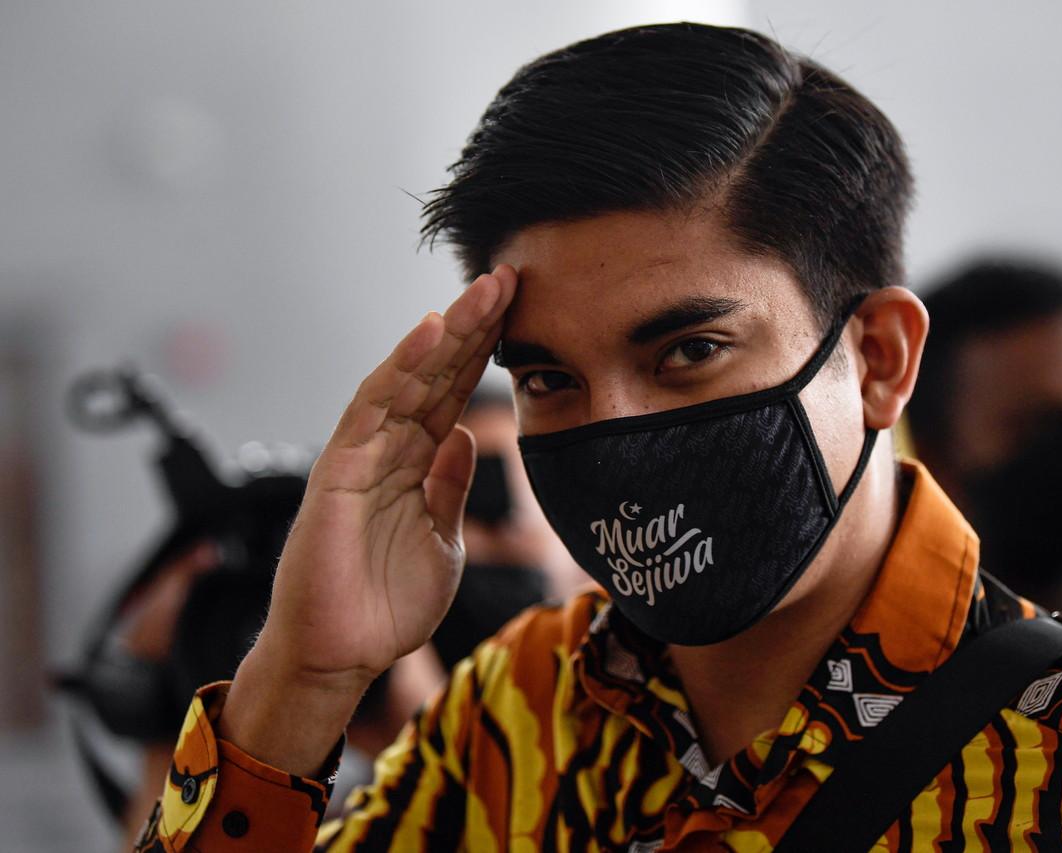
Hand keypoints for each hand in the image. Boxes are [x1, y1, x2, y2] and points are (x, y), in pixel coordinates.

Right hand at [221, 265, 516, 773]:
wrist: (341, 657)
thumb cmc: (384, 605)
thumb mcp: (441, 539)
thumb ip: (450, 486)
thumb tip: (468, 437)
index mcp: (414, 464)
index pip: (453, 393)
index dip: (484, 351)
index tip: (521, 310)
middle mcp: (388, 450)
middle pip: (434, 375)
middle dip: (471, 327)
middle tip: (509, 277)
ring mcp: (361, 456)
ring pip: (407, 378)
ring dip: (444, 332)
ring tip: (482, 290)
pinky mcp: (338, 471)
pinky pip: (372, 408)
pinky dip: (400, 367)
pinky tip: (428, 330)